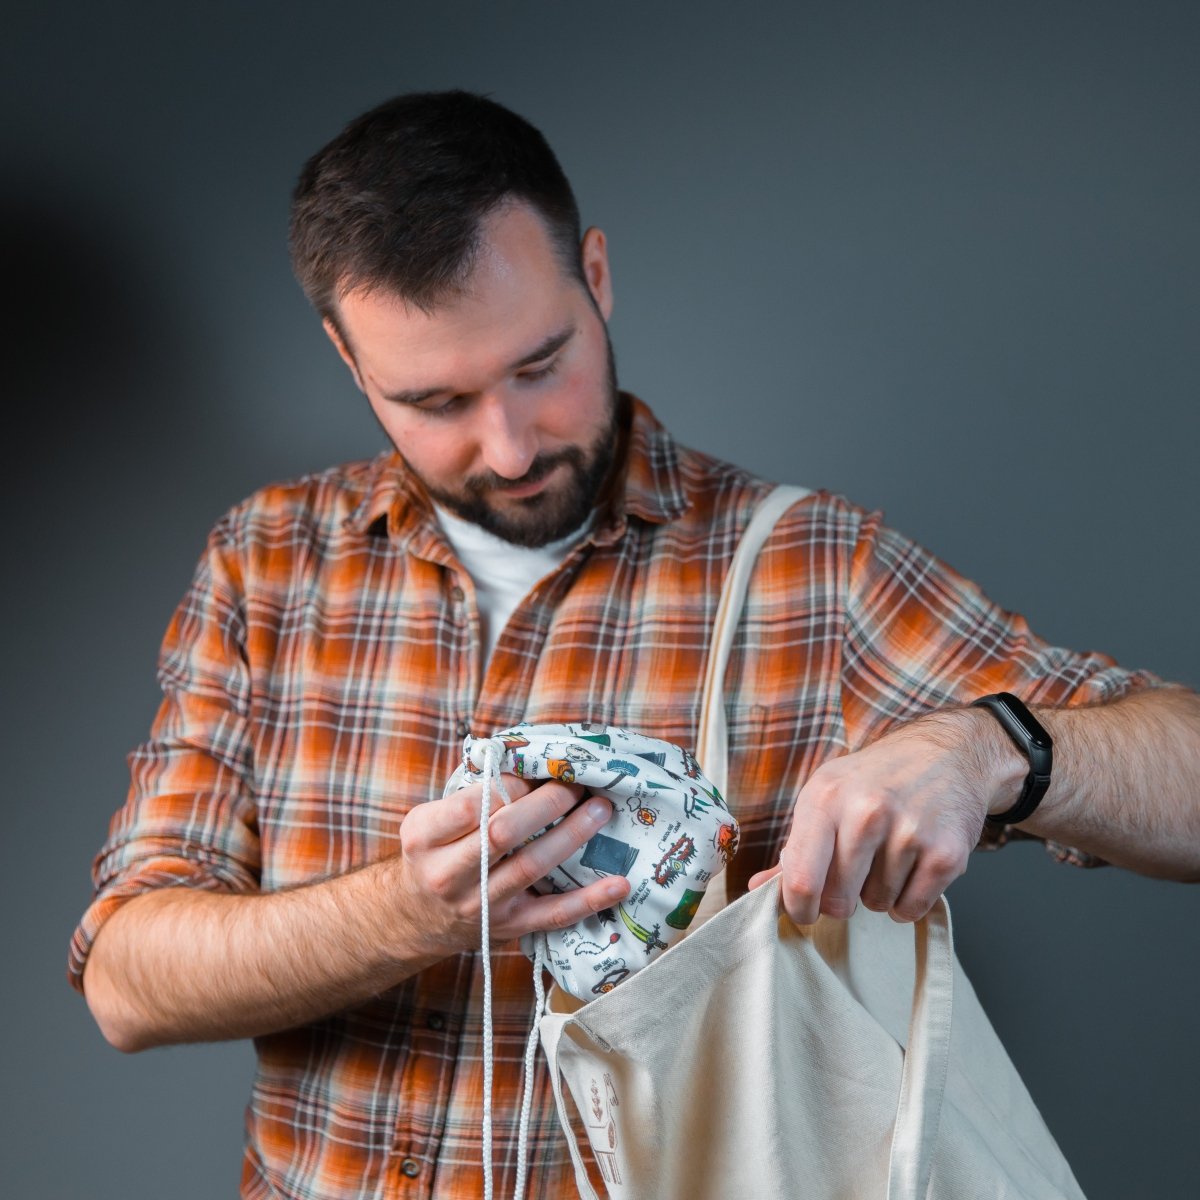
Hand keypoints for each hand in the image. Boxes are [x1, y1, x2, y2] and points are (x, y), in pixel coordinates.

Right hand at [392, 774, 630, 955]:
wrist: (416, 917)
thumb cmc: (434, 852)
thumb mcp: (430, 820)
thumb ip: (469, 795)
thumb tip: (530, 761)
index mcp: (424, 838)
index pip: (471, 806)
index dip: (510, 785)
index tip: (536, 770)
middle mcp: (447, 874)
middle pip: (503, 833)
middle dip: (547, 803)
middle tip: (576, 782)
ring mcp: (480, 905)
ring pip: (532, 866)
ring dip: (572, 834)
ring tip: (600, 809)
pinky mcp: (509, 927)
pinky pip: (554, 914)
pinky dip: (590, 900)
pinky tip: (619, 883)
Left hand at [747, 710, 1023, 923]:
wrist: (945, 753)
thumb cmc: (875, 778)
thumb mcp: (825, 795)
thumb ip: (794, 847)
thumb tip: (758, 889)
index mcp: (826, 797)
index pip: (802, 879)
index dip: (798, 907)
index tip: (805, 910)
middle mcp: (866, 812)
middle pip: (838, 899)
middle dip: (841, 898)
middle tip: (854, 871)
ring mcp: (909, 832)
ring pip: (876, 904)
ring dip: (879, 893)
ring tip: (888, 854)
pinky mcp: (946, 853)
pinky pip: (911, 909)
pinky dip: (908, 899)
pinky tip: (911, 866)